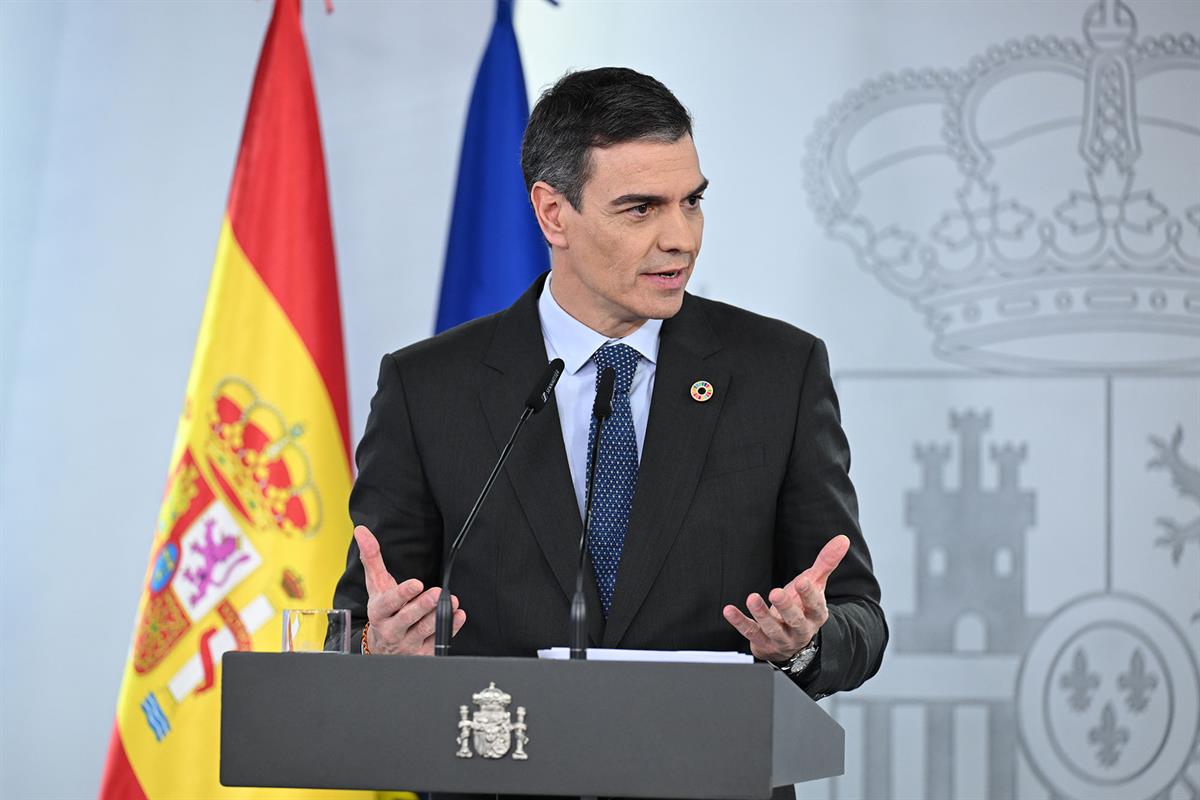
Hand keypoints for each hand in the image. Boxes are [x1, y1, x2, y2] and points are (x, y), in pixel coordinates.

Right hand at [354, 525, 465, 654]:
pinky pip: (437, 642)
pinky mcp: (421, 652)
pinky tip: (458, 616)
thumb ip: (372, 558)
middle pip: (407, 618)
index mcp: (379, 612)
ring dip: (439, 616)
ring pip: (423, 631)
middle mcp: (391, 629)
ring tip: (452, 602)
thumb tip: (362, 531)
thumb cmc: (383, 609)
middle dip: (423, 606)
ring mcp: (406, 643)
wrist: (382, 646)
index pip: (388, 603)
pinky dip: (450, 629)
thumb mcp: (376, 585)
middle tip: (437, 593)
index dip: (402, 595)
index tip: (416, 583)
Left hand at [722, 534, 849, 662]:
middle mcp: (800, 629)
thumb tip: (843, 539)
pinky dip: (739, 622)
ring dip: (761, 613)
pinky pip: (750, 632)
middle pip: (795, 620)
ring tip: (752, 598)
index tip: (802, 581)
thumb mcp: (814, 584)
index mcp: (815, 615)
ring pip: (772, 628)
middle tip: (775, 592)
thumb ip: (826, 562)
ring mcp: (781, 638)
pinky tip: (729, 610)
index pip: (815, 605)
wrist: (791, 641)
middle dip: (785, 607)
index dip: (809, 594)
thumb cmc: (802, 606)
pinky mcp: (762, 642)